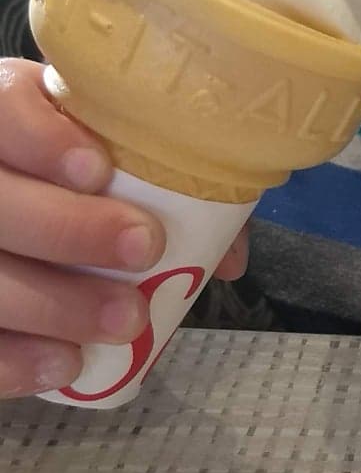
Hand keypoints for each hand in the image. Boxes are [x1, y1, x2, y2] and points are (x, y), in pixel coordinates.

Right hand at [0, 58, 243, 397]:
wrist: (30, 228)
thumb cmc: (78, 191)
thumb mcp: (115, 161)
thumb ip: (171, 188)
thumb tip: (227, 258)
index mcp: (3, 118)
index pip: (3, 110)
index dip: (42, 139)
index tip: (98, 170)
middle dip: (69, 227)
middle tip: (145, 245)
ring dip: (56, 304)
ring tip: (128, 320)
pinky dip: (15, 360)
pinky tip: (66, 362)